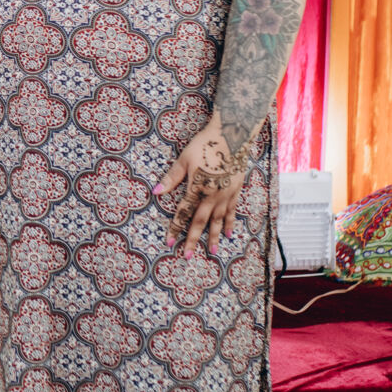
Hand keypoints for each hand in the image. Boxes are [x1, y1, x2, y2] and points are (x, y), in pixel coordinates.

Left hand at [154, 118, 247, 256]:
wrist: (232, 134)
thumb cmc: (205, 144)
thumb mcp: (184, 159)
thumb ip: (172, 178)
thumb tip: (155, 192)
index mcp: (198, 187)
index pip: (184, 212)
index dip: (176, 228)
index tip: (170, 243)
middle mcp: (213, 194)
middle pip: (201, 221)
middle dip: (192, 239)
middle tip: (187, 256)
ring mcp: (226, 193)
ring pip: (218, 220)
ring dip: (213, 236)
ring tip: (211, 251)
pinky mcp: (236, 190)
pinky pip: (233, 211)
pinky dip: (230, 223)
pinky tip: (228, 234)